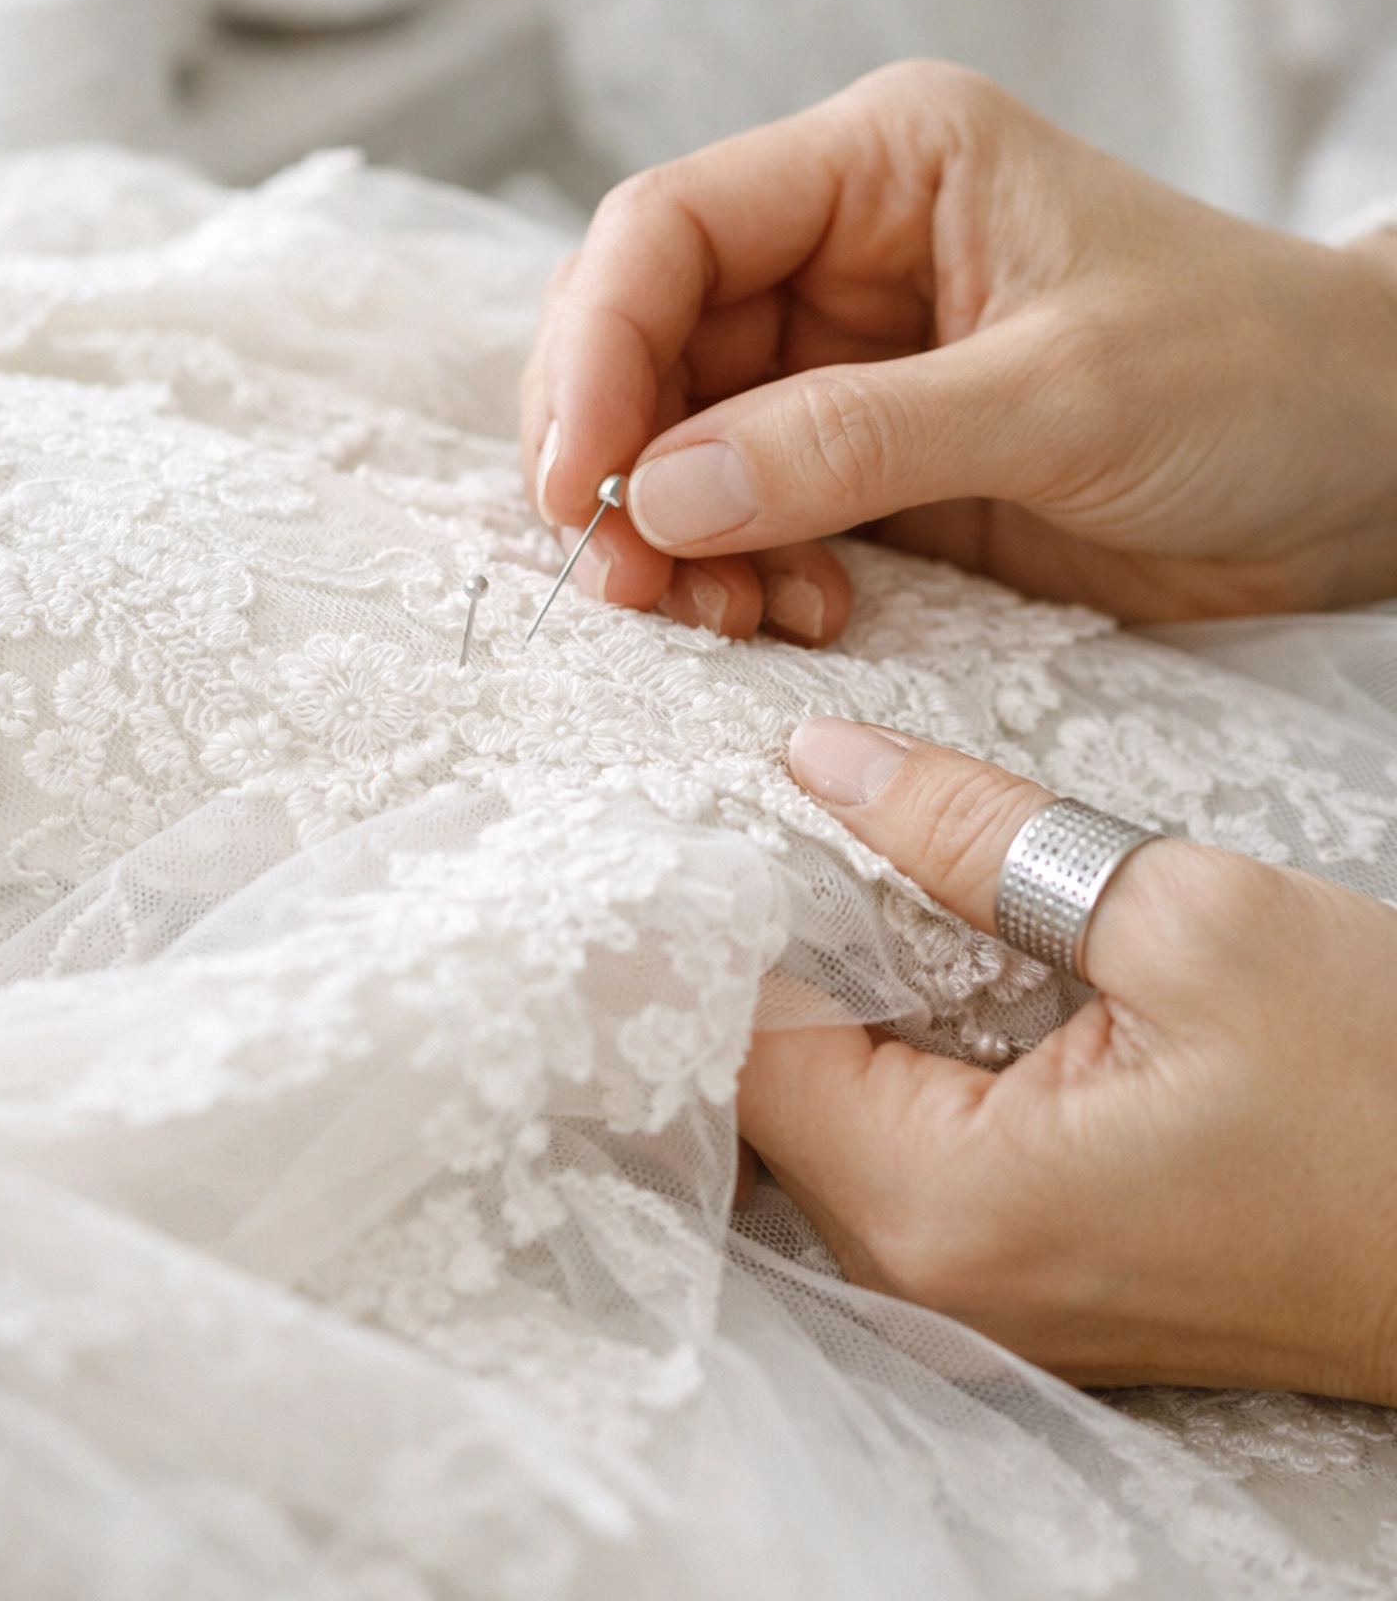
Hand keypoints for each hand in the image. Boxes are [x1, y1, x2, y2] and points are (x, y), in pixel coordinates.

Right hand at [519, 60, 1396, 632]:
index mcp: (884, 165)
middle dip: (621, 465)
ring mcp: (853, 364)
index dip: (598, 352)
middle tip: (622, 583)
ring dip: (673, 539)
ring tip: (716, 619)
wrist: (1371, 466)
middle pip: (650, 343)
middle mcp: (845, 254)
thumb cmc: (1261, 375)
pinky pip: (753, 516)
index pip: (671, 229)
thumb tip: (662, 495)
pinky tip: (796, 617)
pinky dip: (741, 574)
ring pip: (684, 444)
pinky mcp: (876, 464)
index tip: (578, 485)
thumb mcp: (1063, 396)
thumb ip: (855, 442)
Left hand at [736, 717, 1396, 1400]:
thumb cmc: (1390, 1096)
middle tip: (804, 810)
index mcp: (939, 1207)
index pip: (735, 1042)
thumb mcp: (1189, 922)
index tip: (729, 796)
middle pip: (763, 1087)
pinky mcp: (1020, 1280)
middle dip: (778, 941)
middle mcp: (924, 1281)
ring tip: (879, 870)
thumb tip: (819, 757)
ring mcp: (972, 1298)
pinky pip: (896, 1149)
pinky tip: (941, 959)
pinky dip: (897, 1047)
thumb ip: (972, 835)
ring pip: (824, 1117)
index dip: (724, 906)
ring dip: (840, 991)